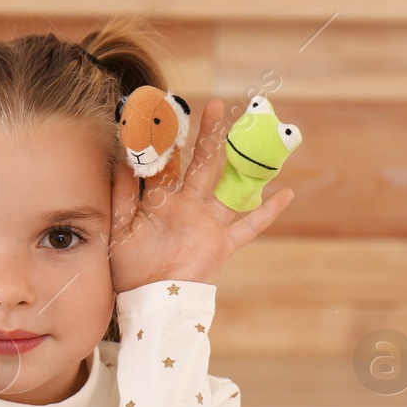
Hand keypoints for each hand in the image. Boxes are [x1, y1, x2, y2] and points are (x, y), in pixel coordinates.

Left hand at [107, 98, 294, 292]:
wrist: (150, 302)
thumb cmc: (131, 269)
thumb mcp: (119, 228)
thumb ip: (122, 194)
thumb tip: (123, 158)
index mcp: (161, 200)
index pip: (166, 163)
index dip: (165, 141)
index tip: (164, 112)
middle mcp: (188, 205)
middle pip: (201, 162)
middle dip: (207, 135)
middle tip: (214, 104)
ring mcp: (208, 222)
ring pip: (228, 184)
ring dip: (241, 161)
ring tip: (254, 136)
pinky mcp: (223, 243)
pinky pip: (250, 225)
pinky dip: (269, 211)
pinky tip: (287, 193)